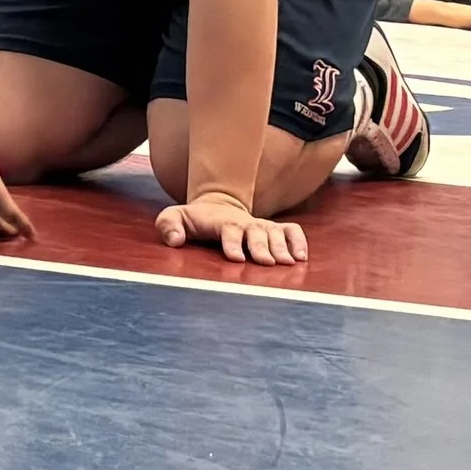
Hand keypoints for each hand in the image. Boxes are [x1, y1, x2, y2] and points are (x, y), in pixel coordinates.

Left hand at [155, 190, 306, 266]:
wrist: (217, 205)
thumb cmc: (195, 219)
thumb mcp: (175, 217)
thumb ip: (169, 225)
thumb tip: (175, 240)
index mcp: (222, 222)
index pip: (229, 230)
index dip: (232, 243)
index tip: (236, 258)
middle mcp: (246, 224)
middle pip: (256, 233)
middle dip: (261, 247)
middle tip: (266, 262)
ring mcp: (262, 226)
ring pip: (277, 233)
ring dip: (283, 247)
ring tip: (288, 263)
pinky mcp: (275, 230)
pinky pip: (292, 231)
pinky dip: (299, 241)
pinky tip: (302, 257)